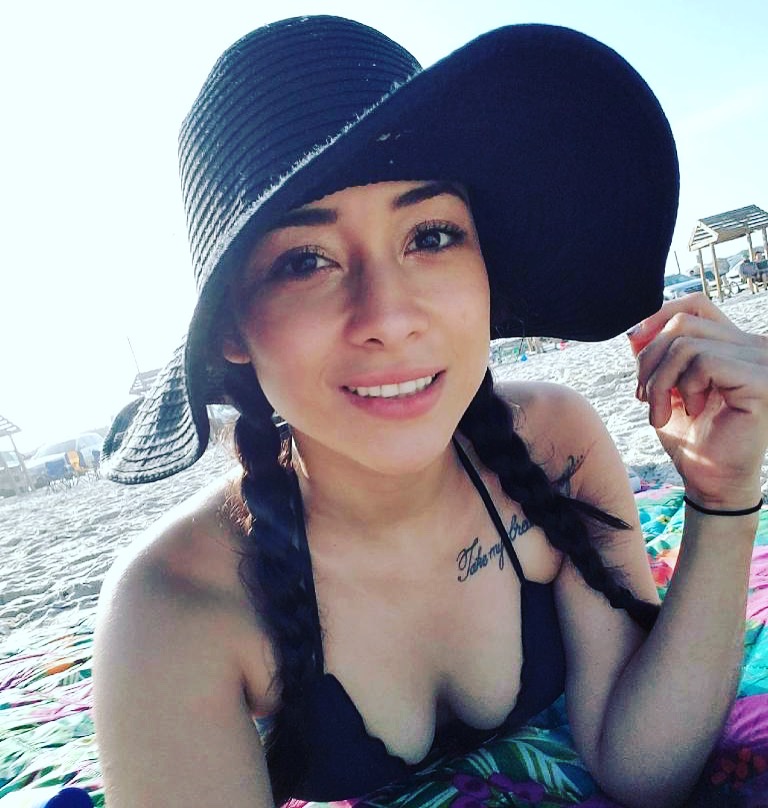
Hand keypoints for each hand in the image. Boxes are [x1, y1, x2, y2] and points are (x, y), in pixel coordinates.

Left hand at [627, 294, 767, 508]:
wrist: (710, 479)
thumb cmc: (691, 436)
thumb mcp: (664, 386)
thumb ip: (655, 354)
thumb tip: (636, 329)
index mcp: (732, 343)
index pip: (694, 304)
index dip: (658, 316)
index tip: (634, 344)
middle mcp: (753, 345)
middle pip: (682, 322)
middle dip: (648, 360)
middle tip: (644, 397)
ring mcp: (760, 360)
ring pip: (686, 343)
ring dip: (660, 380)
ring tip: (662, 410)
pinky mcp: (760, 380)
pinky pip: (704, 361)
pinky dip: (683, 386)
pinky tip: (691, 410)